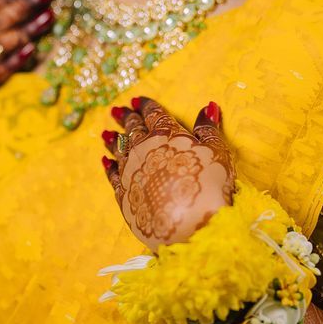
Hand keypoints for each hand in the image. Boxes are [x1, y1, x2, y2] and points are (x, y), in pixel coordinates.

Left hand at [101, 96, 235, 249]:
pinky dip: (109, 167)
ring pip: (119, 150)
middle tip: (118, 110)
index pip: (154, 114)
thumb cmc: (209, 184)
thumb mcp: (217, 152)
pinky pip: (113, 176)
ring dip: (113, 140)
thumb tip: (207, 106)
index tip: (138, 100)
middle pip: (133, 129)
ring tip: (106, 133)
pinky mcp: (124, 194)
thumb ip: (208, 129)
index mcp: (166, 134)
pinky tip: (105, 162)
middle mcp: (144, 149)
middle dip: (126, 118)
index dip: (146, 106)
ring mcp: (131, 171)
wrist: (190, 223)